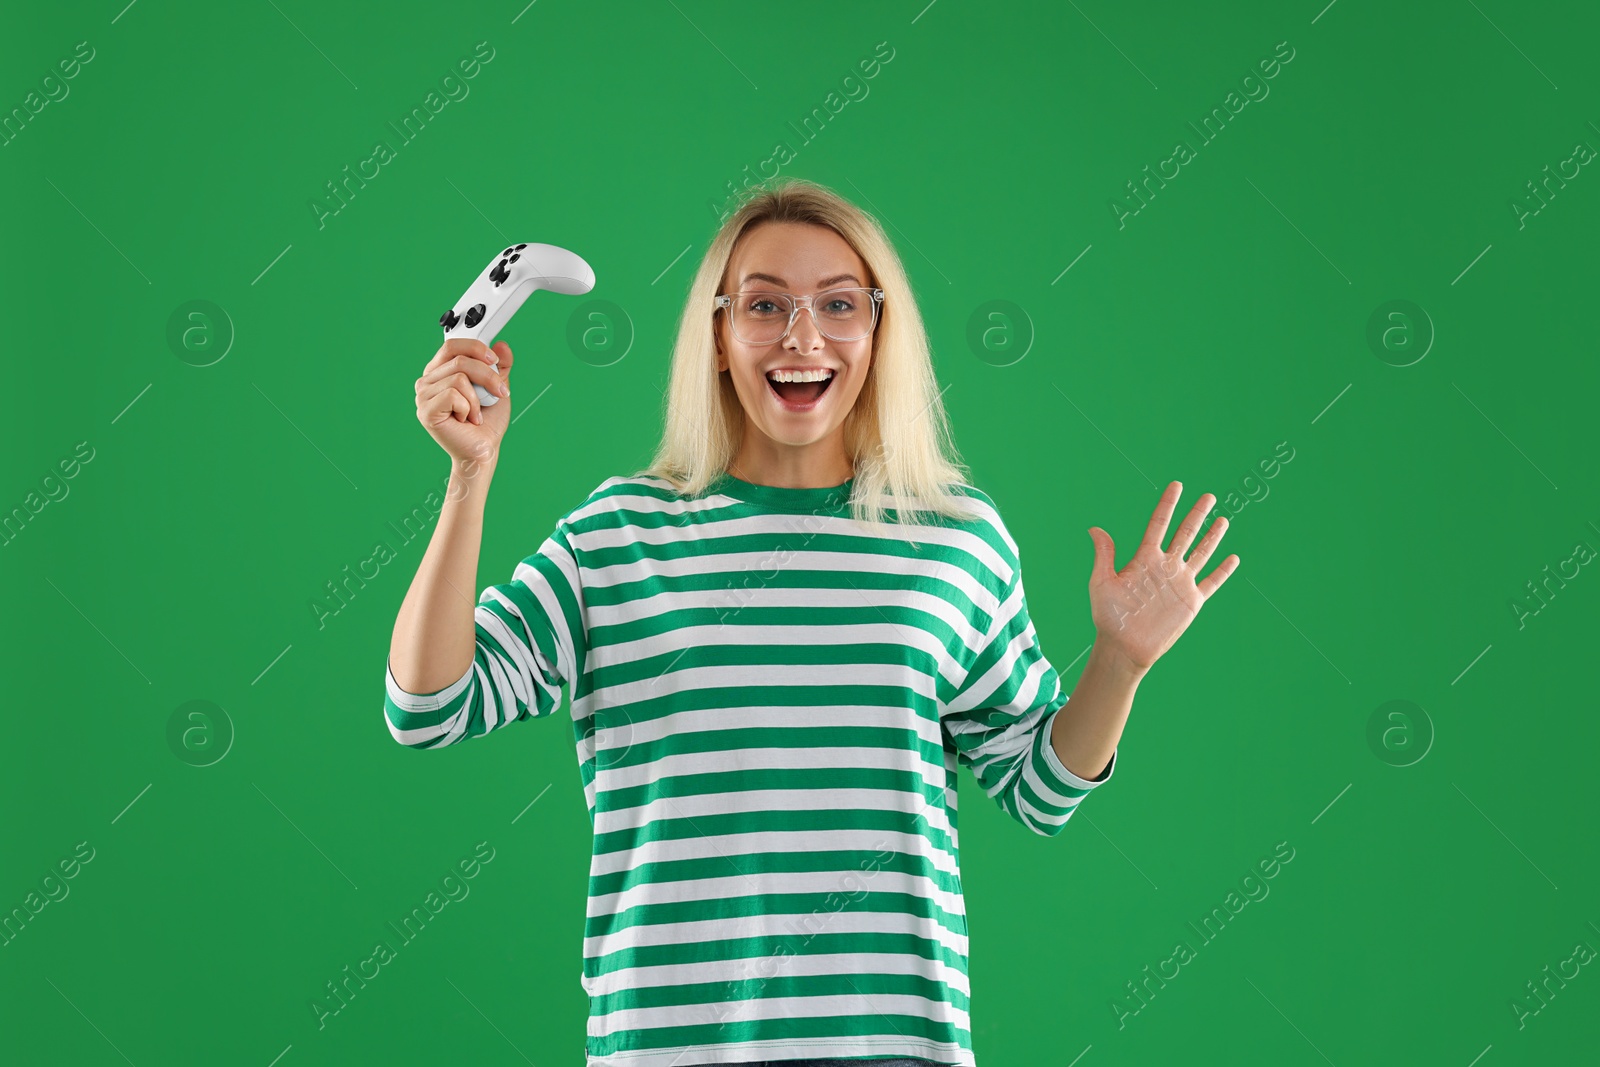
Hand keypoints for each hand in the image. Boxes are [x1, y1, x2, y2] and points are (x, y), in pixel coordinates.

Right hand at [415, 337, 512, 468]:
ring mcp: (423, 396)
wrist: (484, 450)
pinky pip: (453, 395)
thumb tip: (502, 345)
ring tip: (475, 413)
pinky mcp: (426, 411)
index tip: (495, 360)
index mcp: (440, 371)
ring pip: (459, 378)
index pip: (452, 345)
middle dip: (488, 376)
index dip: (476, 348)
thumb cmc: (487, 422)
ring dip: (477, 399)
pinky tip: (466, 420)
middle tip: (499, 393)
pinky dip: (468, 408)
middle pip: (460, 360)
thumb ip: (500, 365)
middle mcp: (428, 381)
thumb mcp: (498, 386)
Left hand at [1086, 481, 1239, 672]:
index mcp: (1144, 558)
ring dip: (1212, 536)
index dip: (1168, 504)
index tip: (1176, 485)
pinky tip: (1233, 558)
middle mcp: (1164, 566)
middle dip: (1196, 514)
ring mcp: (1179, 583)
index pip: (1159, 524)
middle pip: (1185, 533)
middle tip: (1209, 496)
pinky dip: (1222, 571)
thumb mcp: (1102, 583)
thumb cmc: (1109, 617)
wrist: (1124, 647)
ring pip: (1201, 553)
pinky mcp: (1191, 601)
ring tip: (1223, 519)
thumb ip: (1104, 555)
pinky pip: (1211, 582)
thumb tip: (1094, 529)